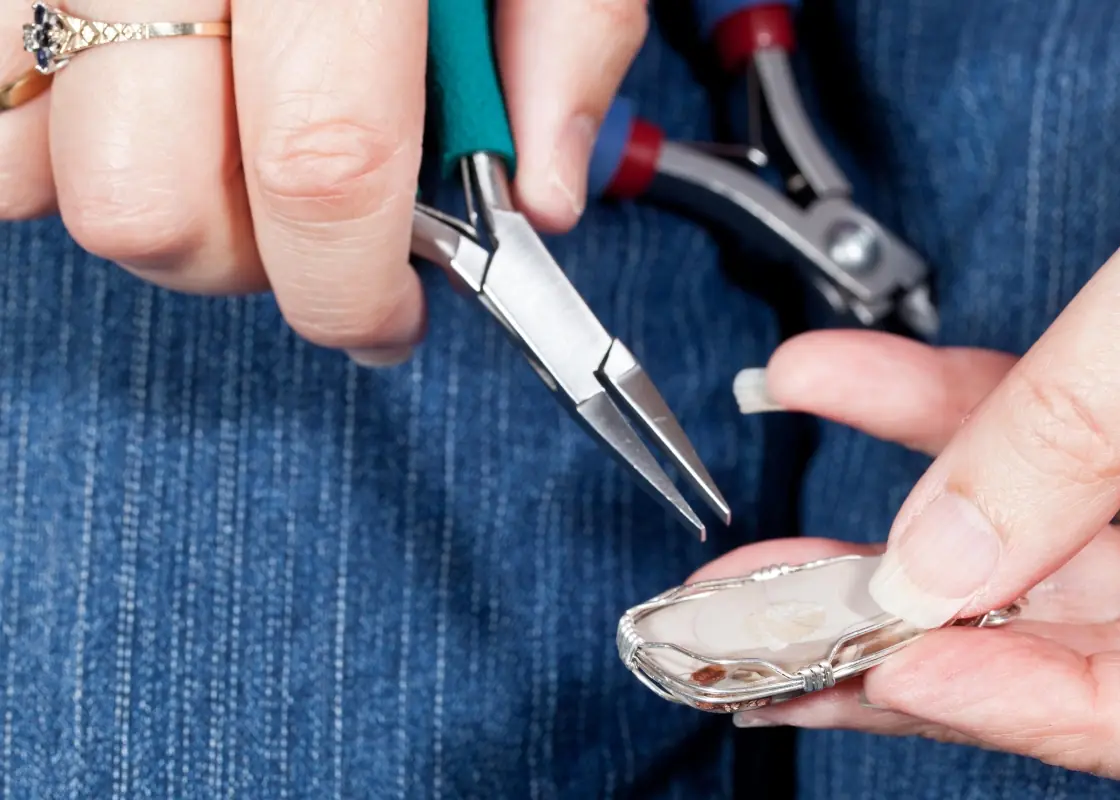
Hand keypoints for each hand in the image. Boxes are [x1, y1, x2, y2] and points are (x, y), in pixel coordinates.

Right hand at [0, 0, 645, 365]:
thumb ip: (564, 32)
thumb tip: (540, 191)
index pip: (323, 163)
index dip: (352, 286)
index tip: (383, 319)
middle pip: (145, 200)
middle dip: (245, 263)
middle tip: (317, 232)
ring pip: (27, 165)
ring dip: (145, 197)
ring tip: (228, 138)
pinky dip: (49, 123)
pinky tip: (145, 81)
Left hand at [702, 1, 1119, 795]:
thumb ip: (1096, 413)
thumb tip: (946, 555)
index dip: (1074, 713)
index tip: (920, 672)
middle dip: (954, 636)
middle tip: (797, 637)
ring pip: (1086, 546)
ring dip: (930, 533)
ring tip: (787, 549)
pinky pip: (1077, 437)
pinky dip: (960, 411)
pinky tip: (850, 383)